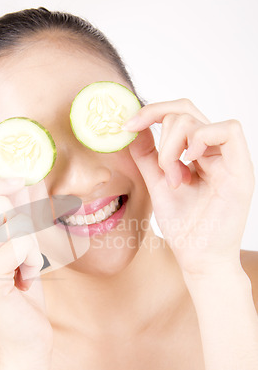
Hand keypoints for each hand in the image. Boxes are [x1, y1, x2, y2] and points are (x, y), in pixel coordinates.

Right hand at [0, 175, 52, 362]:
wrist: (25, 342)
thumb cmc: (22, 297)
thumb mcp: (17, 250)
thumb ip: (16, 218)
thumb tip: (26, 181)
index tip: (19, 181)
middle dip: (24, 228)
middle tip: (24, 260)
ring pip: (14, 225)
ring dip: (31, 248)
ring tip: (23, 274)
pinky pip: (21, 244)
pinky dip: (34, 260)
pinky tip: (25, 282)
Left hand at [126, 99, 254, 275]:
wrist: (198, 258)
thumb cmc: (183, 227)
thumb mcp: (157, 184)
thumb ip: (148, 156)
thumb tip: (135, 128)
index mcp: (198, 154)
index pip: (179, 115)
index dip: (152, 112)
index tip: (128, 126)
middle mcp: (215, 152)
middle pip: (186, 111)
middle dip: (161, 134)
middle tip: (159, 168)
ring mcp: (229, 159)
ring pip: (198, 121)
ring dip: (173, 148)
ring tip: (174, 180)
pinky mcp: (241, 170)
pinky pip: (228, 130)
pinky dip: (201, 139)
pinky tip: (189, 162)